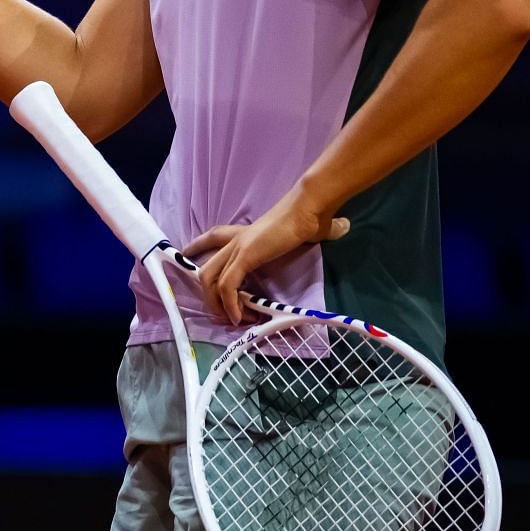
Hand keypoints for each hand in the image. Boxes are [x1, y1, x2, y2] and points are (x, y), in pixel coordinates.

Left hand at [182, 190, 350, 325]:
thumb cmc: (309, 217)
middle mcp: (235, 239)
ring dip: (217, 304)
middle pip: (205, 267)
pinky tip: (240, 316)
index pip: (212, 237)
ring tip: (232, 320)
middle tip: (219, 314)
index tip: (186, 255)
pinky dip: (230, 304)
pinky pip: (227, 285)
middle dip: (206, 294)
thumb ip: (318, 232)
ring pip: (210, 279)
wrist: (308, 209)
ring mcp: (237, 248)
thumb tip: (343, 227)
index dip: (197, 247)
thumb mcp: (307, 229)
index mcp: (245, 233)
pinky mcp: (244, 256)